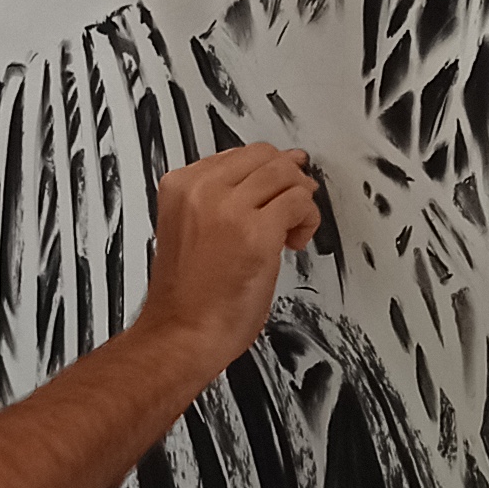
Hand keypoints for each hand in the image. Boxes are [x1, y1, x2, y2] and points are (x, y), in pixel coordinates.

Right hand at [137, 145, 321, 378]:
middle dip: (286, 179)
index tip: (274, 190)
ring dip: (300, 199)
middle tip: (291, 207)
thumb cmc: (187, 295)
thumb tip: (265, 180)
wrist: (181, 333)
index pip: (237, 154)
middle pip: (264, 156)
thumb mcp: (190, 228)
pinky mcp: (258, 232)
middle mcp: (203, 189)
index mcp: (180, 185)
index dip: (264, 172)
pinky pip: (300, 202)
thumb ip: (219, 201)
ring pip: (286, 174)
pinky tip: (295, 242)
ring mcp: (230, 208)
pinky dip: (308, 220)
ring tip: (292, 229)